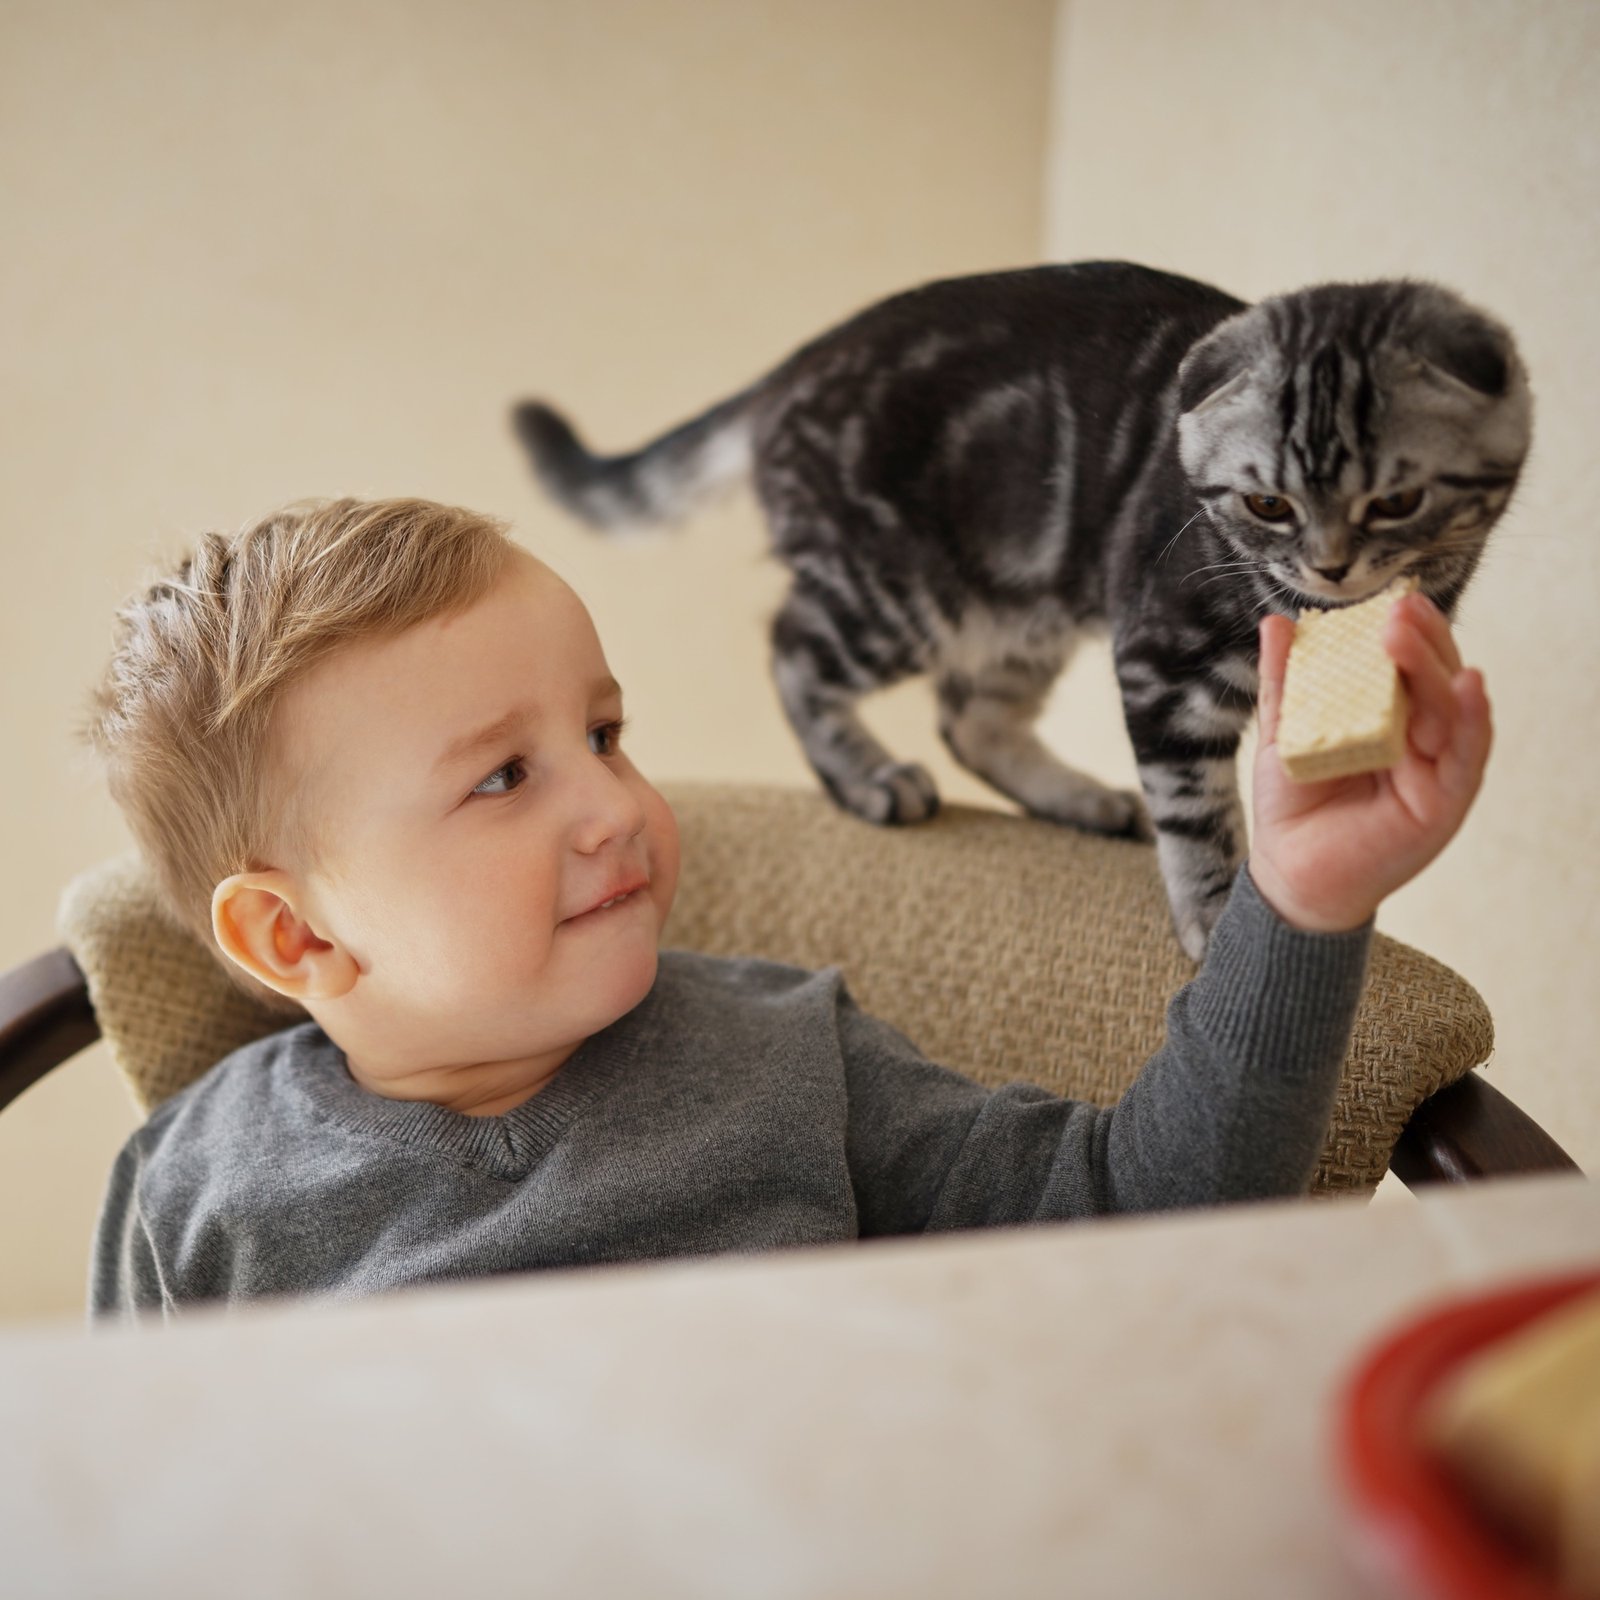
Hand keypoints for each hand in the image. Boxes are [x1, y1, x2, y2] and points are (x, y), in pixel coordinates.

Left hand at [1248, 592, 1492, 933]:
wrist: (1287, 870)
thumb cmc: (1295, 803)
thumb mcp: (1287, 730)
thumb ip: (1286, 679)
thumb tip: (1277, 622)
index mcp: (1392, 717)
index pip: (1410, 664)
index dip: (1407, 631)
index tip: (1392, 599)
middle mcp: (1423, 739)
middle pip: (1438, 679)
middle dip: (1423, 641)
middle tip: (1399, 609)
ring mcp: (1437, 770)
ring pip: (1453, 710)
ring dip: (1436, 669)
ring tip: (1406, 636)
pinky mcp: (1443, 802)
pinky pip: (1467, 756)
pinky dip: (1471, 719)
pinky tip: (1467, 685)